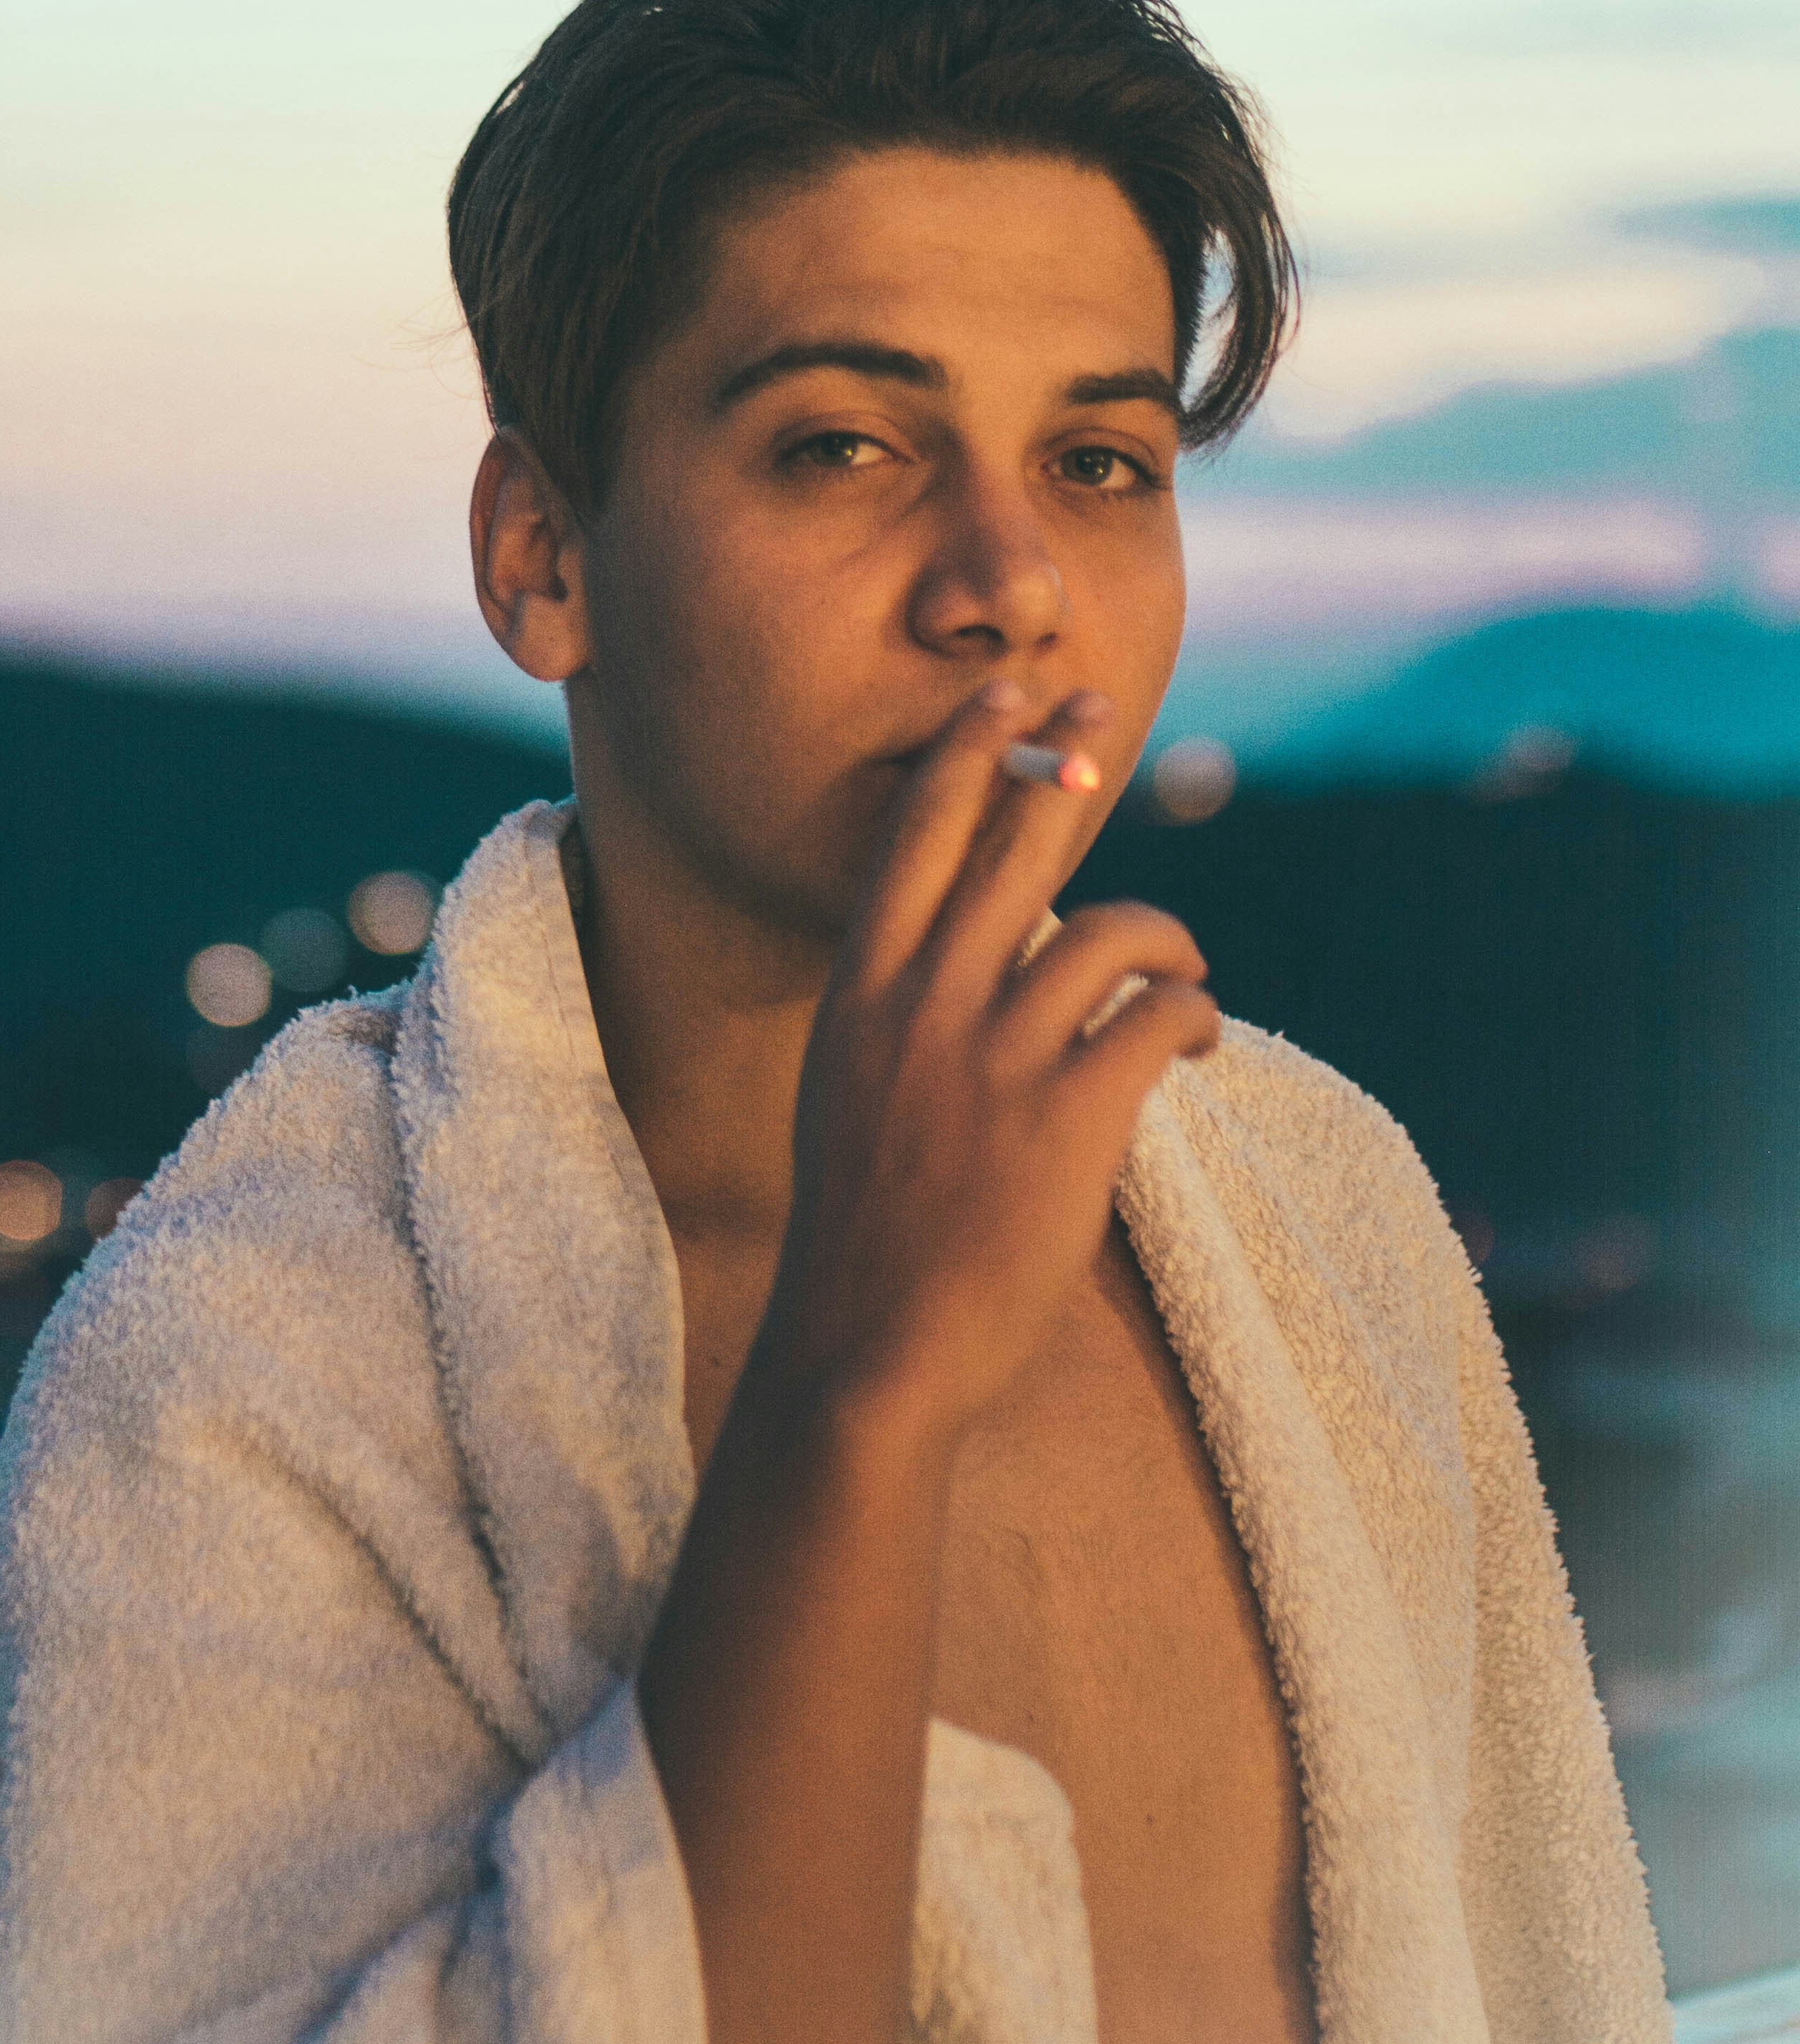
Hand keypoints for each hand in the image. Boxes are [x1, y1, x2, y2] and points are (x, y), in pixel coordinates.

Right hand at [751, 675, 1217, 1455]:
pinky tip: (1195, 1043)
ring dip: (1168, 934)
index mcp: (863, 990)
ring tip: (1184, 962)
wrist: (868, 1349)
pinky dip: (1191, 1016)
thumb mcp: (848, 1086)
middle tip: (1100, 705)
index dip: (966, 751)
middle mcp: (925, 1003)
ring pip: (1113, 932)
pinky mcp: (1069, 1117)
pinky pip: (1159, 1018)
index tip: (1004, 695)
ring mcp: (996, 1058)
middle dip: (1061, 759)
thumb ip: (902, 1012)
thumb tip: (972, 954)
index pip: (916, 836)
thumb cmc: (865, 1228)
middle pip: (1009, 844)